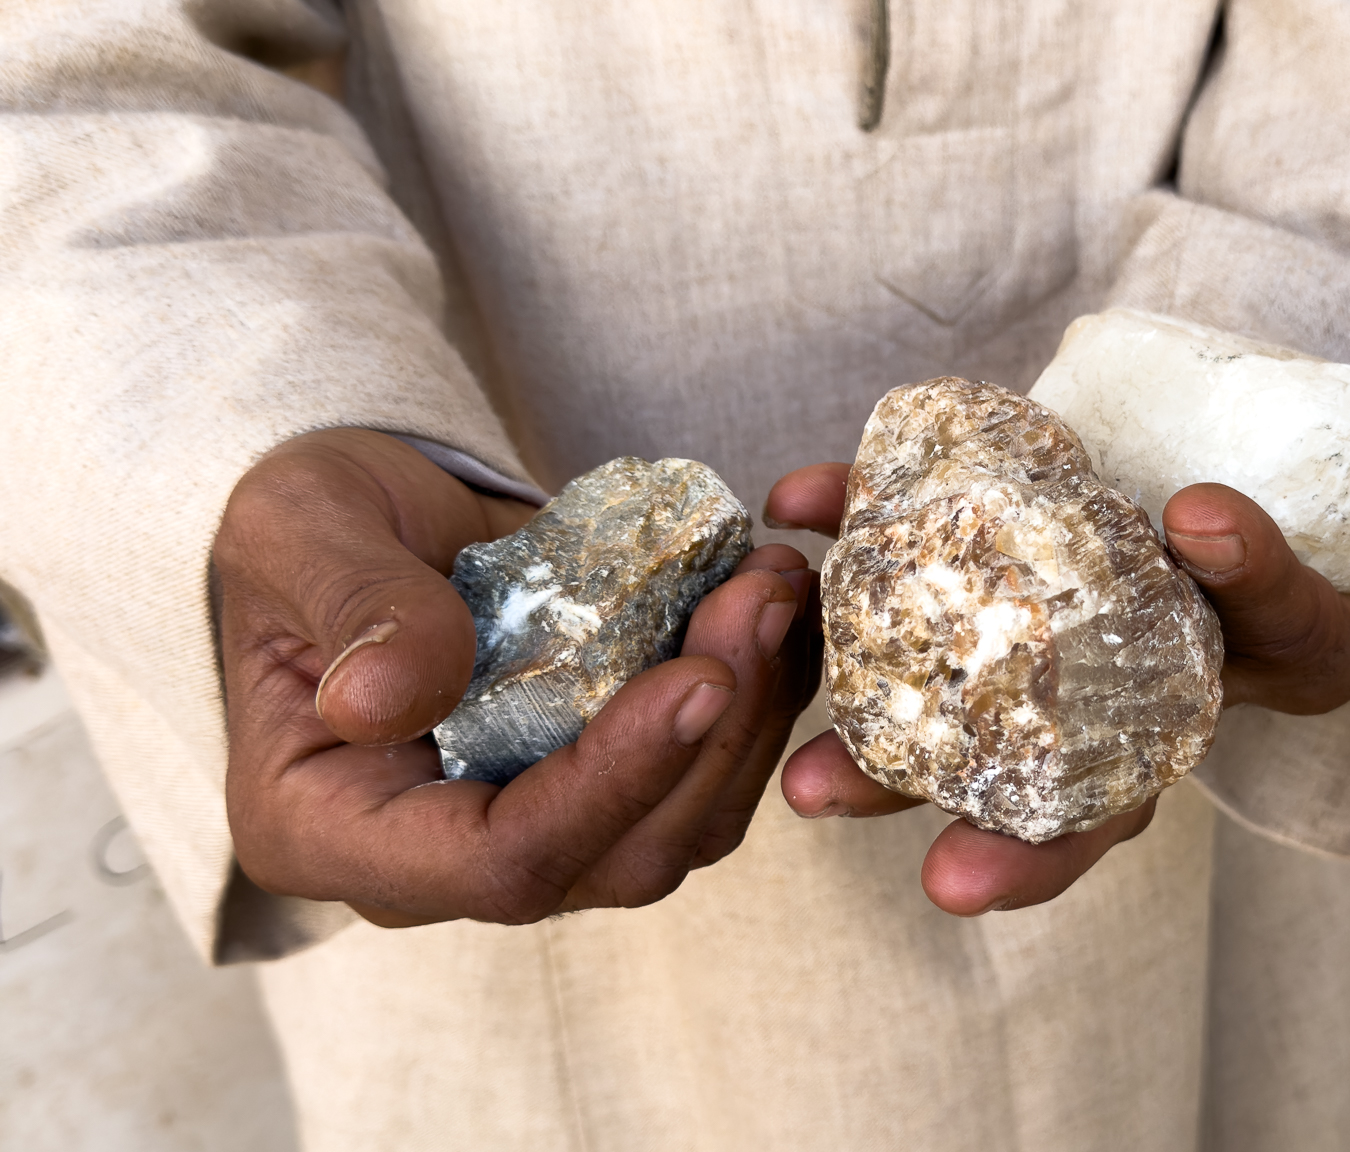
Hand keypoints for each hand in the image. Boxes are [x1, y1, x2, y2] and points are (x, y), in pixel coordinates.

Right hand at [213, 429, 819, 927]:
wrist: (358, 521)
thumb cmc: (304, 529)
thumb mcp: (298, 531)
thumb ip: (352, 605)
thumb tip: (387, 698)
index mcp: (335, 832)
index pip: (501, 862)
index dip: (611, 783)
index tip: (695, 680)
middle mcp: (445, 860)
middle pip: (622, 855)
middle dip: (714, 734)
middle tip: (762, 600)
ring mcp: (536, 827)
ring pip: (686, 822)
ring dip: (754, 709)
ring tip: (775, 585)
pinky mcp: (602, 782)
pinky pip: (703, 769)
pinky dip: (754, 691)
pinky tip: (770, 601)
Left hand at [762, 386, 1349, 915]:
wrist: (1327, 482)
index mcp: (1300, 659)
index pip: (1278, 643)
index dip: (1249, 586)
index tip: (1204, 517)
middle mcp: (1185, 679)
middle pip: (1103, 773)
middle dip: (1014, 823)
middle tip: (924, 857)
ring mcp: (1096, 639)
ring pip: (996, 722)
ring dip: (893, 751)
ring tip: (808, 775)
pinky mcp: (1031, 571)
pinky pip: (939, 588)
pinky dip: (868, 550)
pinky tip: (804, 512)